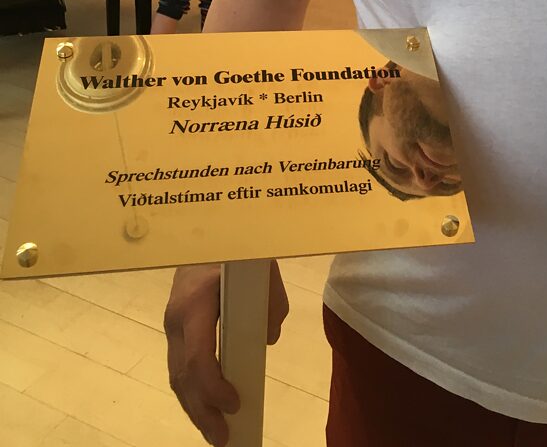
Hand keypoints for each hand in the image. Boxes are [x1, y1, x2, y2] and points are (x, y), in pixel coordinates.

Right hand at [164, 261, 288, 445]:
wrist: (211, 225)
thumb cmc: (239, 248)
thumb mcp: (263, 270)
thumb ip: (270, 306)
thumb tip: (266, 339)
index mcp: (195, 302)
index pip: (198, 357)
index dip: (214, 387)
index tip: (236, 404)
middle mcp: (176, 316)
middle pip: (183, 376)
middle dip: (202, 412)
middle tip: (224, 440)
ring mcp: (171, 322)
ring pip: (177, 375)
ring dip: (196, 407)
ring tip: (217, 433)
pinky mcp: (176, 325)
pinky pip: (181, 363)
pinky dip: (194, 389)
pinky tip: (208, 406)